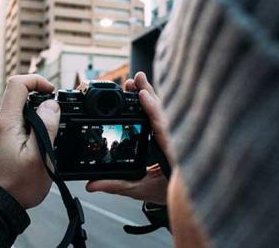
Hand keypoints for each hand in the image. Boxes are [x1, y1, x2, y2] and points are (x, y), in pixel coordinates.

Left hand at [0, 75, 59, 208]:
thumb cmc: (17, 185)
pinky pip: (14, 125)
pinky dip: (27, 130)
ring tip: (42, 146)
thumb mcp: (40, 156)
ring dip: (35, 122)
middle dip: (40, 107)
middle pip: (20, 98)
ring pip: (19, 113)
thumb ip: (47, 126)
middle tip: (53, 128)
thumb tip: (51, 105)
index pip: (17, 84)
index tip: (52, 92)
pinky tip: (33, 149)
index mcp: (5, 122)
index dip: (37, 81)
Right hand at [86, 72, 170, 204]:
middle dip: (148, 94)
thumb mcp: (140, 190)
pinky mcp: (172, 135)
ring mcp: (175, 136)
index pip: (163, 126)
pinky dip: (154, 104)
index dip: (153, 109)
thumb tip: (92, 185)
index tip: (143, 95)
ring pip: (165, 111)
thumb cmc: (167, 193)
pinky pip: (164, 116)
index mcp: (173, 152)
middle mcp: (176, 140)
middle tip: (135, 80)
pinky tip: (145, 96)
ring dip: (150, 96)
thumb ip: (116, 185)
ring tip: (136, 83)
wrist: (185, 198)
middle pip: (164, 112)